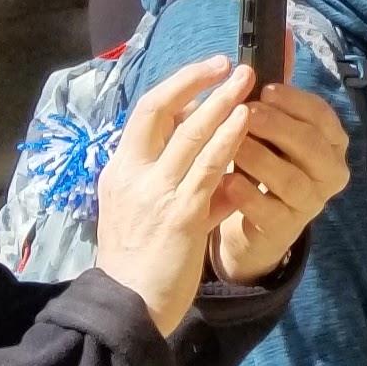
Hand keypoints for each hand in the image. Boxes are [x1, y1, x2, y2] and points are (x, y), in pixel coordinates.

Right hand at [95, 60, 259, 332]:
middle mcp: (132, 174)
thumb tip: (213, 160)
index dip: (175, 88)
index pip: (144, 115)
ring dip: (220, 102)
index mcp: (120, 171)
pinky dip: (227, 140)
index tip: (203, 73)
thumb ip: (179, 183)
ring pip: (188, 134)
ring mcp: (155, 192)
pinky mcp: (180, 215)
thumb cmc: (141, 261)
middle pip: (159, 111)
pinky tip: (245, 121)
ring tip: (246, 79)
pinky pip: (207, 168)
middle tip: (228, 62)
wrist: (128, 303)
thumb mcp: (150, 213)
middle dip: (194, 81)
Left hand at [208, 83, 350, 284]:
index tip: (264, 88)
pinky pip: (270, 212)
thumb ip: (278, 82)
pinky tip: (226, 181)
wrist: (253, 222)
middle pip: (311, 145)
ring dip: (260, 159)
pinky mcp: (287, 230)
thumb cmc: (264, 161)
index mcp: (331, 142)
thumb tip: (282, 31)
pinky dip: (248, 195)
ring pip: (291, 179)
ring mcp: (311, 204)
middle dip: (278, 126)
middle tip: (244, 112)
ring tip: (231, 145)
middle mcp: (330, 172)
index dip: (295, 101)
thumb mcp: (272, 123)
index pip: (322, 116)